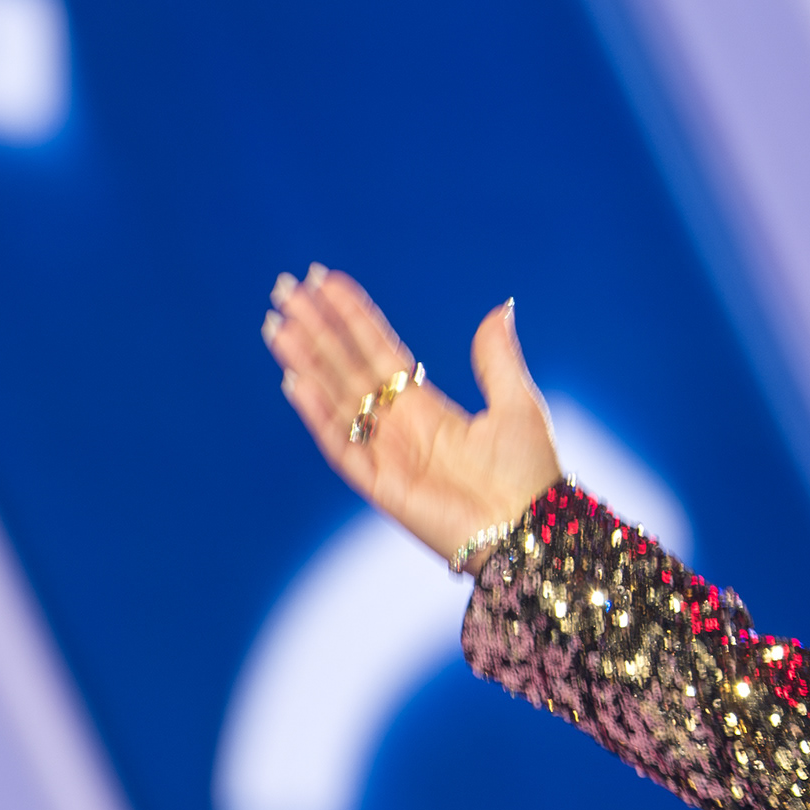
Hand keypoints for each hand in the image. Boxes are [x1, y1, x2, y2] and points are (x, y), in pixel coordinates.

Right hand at [262, 265, 562, 565]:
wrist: (531, 528)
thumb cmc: (529, 473)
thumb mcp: (516, 402)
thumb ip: (496, 358)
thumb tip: (500, 308)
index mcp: (426, 407)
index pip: (377, 352)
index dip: (352, 318)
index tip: (325, 281)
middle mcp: (398, 427)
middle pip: (346, 368)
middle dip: (316, 330)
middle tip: (286, 290)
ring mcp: (385, 455)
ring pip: (334, 400)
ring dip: (306, 363)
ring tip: (278, 326)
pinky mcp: (379, 485)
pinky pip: (339, 444)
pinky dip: (318, 415)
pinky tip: (296, 381)